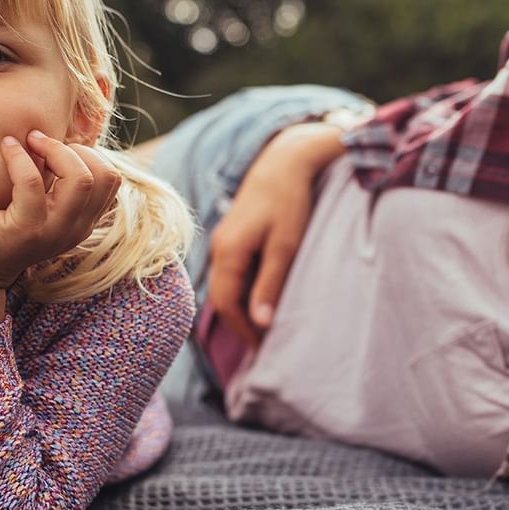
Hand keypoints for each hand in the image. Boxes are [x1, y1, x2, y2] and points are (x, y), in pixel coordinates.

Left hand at [0, 130, 119, 288]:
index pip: (111, 179)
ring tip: (29, 141)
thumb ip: (54, 178)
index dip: (89, 154)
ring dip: (54, 150)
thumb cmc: (0, 223)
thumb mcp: (39, 200)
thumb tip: (55, 135)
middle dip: (73, 149)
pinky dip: (20, 158)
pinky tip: (7, 147)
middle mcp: (76, 229)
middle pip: (102, 176)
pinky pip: (32, 183)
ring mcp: (53, 232)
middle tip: (40, 140)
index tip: (56, 146)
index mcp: (84, 221)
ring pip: (80, 180)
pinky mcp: (25, 230)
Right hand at [207, 122, 343, 346]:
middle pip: (222, 297)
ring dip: (242, 307)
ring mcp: (223, 240)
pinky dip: (244, 290)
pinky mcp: (233, 235)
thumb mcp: (285, 246)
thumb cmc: (289, 202)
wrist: (285, 160)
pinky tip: (261, 296)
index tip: (263, 349)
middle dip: (240, 323)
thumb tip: (261, 323)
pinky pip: (232, 272)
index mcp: (228, 252)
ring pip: (226, 285)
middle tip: (264, 346)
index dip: (243, 330)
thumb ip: (271, 283)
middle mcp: (219, 248)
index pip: (227, 305)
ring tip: (264, 326)